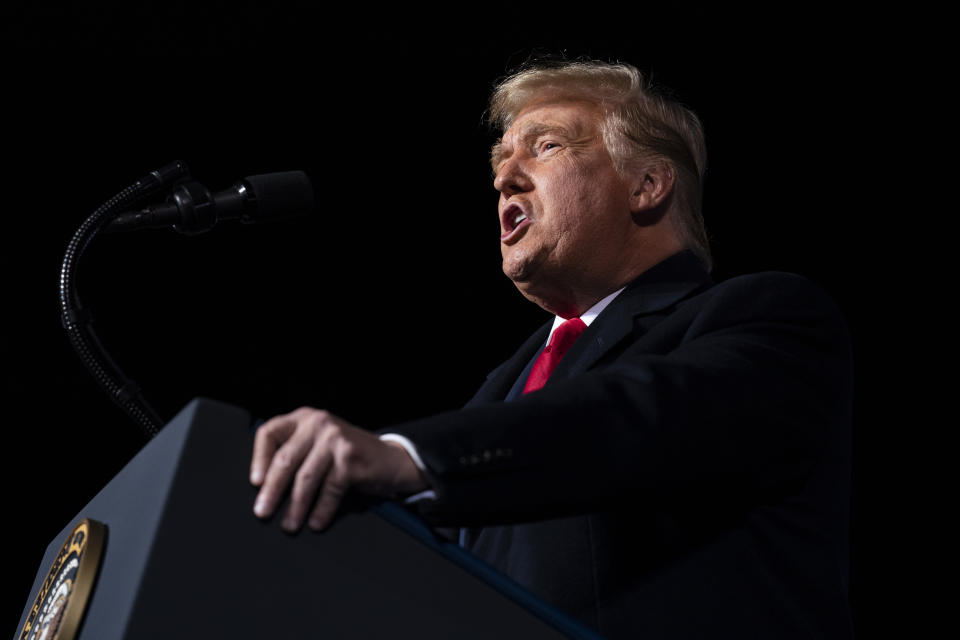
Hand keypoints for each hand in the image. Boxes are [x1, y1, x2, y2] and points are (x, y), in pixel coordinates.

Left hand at [250, 407, 427, 531]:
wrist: (391, 459)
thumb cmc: (349, 456)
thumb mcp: (319, 445)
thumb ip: (295, 452)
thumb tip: (263, 485)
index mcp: (305, 418)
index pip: (270, 433)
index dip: (259, 459)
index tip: (256, 482)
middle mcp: (318, 423)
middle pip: (284, 459)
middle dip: (272, 490)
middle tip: (262, 512)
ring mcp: (335, 439)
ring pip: (305, 478)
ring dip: (295, 507)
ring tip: (289, 525)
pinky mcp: (350, 457)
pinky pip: (329, 490)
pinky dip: (321, 510)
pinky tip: (316, 523)